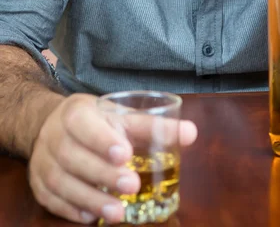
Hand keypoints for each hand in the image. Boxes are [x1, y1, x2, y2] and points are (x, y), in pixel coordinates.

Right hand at [28, 93, 196, 223]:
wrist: (52, 124)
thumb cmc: (94, 120)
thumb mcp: (118, 115)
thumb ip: (152, 125)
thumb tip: (191, 133)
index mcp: (75, 113)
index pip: (84, 125)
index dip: (102, 140)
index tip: (125, 154)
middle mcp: (54, 136)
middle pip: (73, 157)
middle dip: (102, 174)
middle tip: (132, 186)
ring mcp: (43, 162)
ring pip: (62, 182)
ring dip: (90, 199)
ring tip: (118, 213)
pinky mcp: (39, 185)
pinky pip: (52, 200)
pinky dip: (72, 210)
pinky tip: (91, 218)